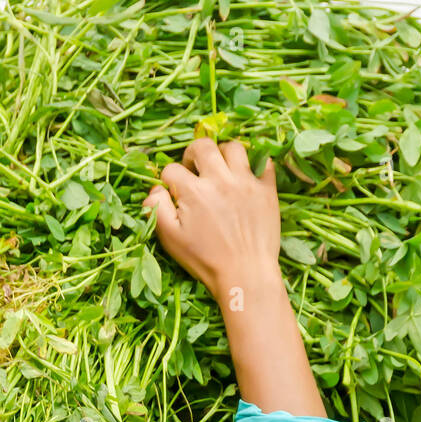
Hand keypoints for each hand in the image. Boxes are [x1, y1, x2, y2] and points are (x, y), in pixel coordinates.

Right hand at [143, 138, 281, 307]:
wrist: (246, 275)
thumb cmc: (205, 261)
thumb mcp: (171, 239)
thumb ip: (157, 210)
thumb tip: (154, 189)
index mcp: (193, 191)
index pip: (172, 169)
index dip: (169, 180)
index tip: (174, 193)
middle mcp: (220, 180)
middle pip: (203, 146)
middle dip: (193, 154)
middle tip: (195, 170)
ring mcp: (246, 182)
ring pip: (233, 147)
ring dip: (224, 154)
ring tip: (222, 170)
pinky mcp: (267, 190)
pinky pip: (265, 163)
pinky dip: (256, 165)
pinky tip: (248, 177)